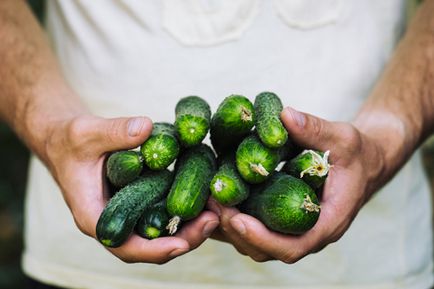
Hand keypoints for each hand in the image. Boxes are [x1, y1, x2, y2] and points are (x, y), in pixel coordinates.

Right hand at [43, 114, 218, 263]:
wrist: (67, 141)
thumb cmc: (71, 140)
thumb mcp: (87, 132)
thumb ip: (114, 131)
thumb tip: (145, 127)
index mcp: (94, 216)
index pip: (124, 246)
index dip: (154, 250)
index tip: (182, 244)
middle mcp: (113, 222)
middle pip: (150, 245)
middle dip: (183, 239)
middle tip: (213, 219)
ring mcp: (126, 214)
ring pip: (159, 233)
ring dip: (188, 228)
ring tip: (215, 211)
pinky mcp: (137, 203)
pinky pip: (161, 214)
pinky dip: (181, 211)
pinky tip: (203, 198)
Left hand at [208, 106, 389, 262]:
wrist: (362, 163)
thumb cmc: (356, 154)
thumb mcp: (343, 138)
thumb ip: (316, 129)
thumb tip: (285, 116)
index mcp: (328, 222)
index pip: (294, 246)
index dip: (263, 238)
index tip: (236, 218)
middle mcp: (308, 233)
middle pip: (267, 251)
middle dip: (237, 232)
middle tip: (213, 204)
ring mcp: (294, 229)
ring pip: (256, 245)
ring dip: (229, 228)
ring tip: (208, 201)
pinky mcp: (282, 220)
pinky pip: (255, 230)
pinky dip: (233, 220)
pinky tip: (215, 200)